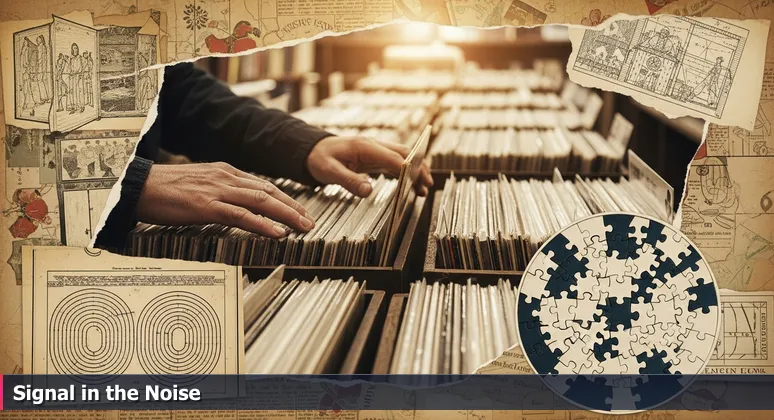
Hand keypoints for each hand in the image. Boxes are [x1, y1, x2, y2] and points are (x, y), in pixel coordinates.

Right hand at [136, 162, 313, 237]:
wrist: (137, 186)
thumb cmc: (164, 189)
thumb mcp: (199, 184)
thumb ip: (220, 191)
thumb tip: (237, 205)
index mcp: (224, 172)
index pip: (263, 185)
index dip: (285, 199)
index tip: (300, 211)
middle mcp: (225, 178)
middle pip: (269, 192)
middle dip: (293, 208)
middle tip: (310, 222)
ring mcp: (217, 191)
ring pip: (261, 202)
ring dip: (286, 216)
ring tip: (303, 228)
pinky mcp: (207, 206)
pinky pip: (241, 216)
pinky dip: (263, 224)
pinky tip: (277, 233)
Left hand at [306, 136, 432, 196]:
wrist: (312, 150)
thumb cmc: (319, 159)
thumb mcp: (329, 172)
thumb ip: (349, 181)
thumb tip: (368, 191)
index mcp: (365, 146)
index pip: (392, 157)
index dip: (407, 168)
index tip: (417, 180)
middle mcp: (373, 145)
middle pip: (403, 154)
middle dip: (418, 168)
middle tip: (427, 185)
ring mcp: (375, 150)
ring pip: (402, 157)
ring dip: (415, 171)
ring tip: (424, 188)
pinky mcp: (374, 156)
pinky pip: (395, 162)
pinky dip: (405, 172)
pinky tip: (411, 184)